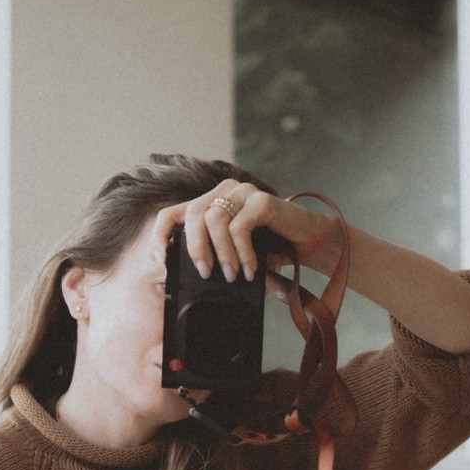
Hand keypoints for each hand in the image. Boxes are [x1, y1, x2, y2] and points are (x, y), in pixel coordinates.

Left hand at [148, 180, 340, 286]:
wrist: (310, 242)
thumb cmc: (271, 250)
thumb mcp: (234, 255)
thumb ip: (213, 258)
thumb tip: (185, 278)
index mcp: (210, 203)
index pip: (173, 213)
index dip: (160, 235)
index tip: (160, 260)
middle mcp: (224, 192)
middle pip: (192, 214)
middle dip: (195, 248)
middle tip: (205, 272)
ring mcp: (243, 192)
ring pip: (215, 219)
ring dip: (222, 253)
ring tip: (231, 274)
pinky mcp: (261, 200)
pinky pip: (240, 226)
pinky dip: (242, 252)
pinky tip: (250, 268)